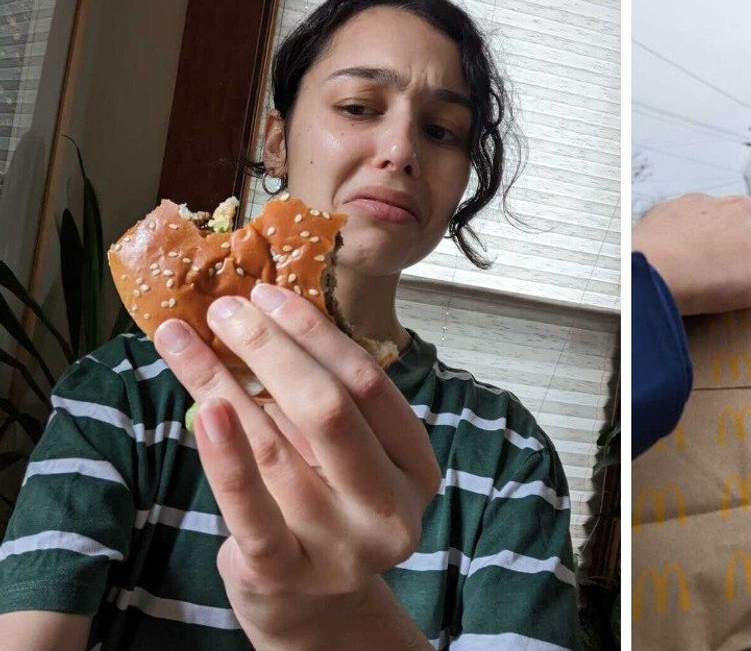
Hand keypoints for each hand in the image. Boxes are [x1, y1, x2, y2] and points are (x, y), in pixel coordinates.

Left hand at [152, 283, 440, 649]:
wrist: (311, 605)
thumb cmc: (326, 510)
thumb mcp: (348, 460)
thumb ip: (326, 404)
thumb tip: (264, 316)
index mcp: (417, 468)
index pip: (369, 384)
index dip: (315, 333)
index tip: (269, 294)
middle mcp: (390, 509)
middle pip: (330, 410)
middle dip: (272, 349)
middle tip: (227, 309)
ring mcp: (341, 546)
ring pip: (277, 448)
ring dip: (223, 382)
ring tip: (183, 339)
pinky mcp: (285, 572)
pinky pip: (248, 506)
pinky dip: (222, 453)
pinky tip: (201, 407)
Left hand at [633, 193, 750, 315]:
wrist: (655, 271)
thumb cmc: (717, 272)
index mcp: (744, 208)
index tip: (743, 283)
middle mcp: (709, 201)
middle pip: (724, 235)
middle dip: (722, 258)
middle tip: (717, 287)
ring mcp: (675, 210)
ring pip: (692, 238)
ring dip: (693, 258)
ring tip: (690, 285)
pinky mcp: (649, 224)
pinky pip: (665, 245)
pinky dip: (667, 261)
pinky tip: (668, 279)